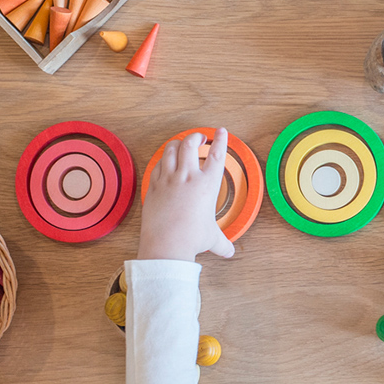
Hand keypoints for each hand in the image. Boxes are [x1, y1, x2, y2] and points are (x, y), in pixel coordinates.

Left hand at [137, 128, 235, 261]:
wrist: (166, 244)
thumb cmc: (191, 239)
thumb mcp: (212, 239)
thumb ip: (222, 243)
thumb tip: (229, 252)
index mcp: (207, 185)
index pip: (217, 155)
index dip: (221, 140)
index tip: (221, 131)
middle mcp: (187, 177)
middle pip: (190, 144)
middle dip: (196, 136)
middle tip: (199, 138)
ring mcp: (168, 179)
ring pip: (171, 149)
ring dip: (178, 144)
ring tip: (181, 145)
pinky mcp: (154, 185)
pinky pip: (158, 165)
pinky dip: (163, 160)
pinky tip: (165, 163)